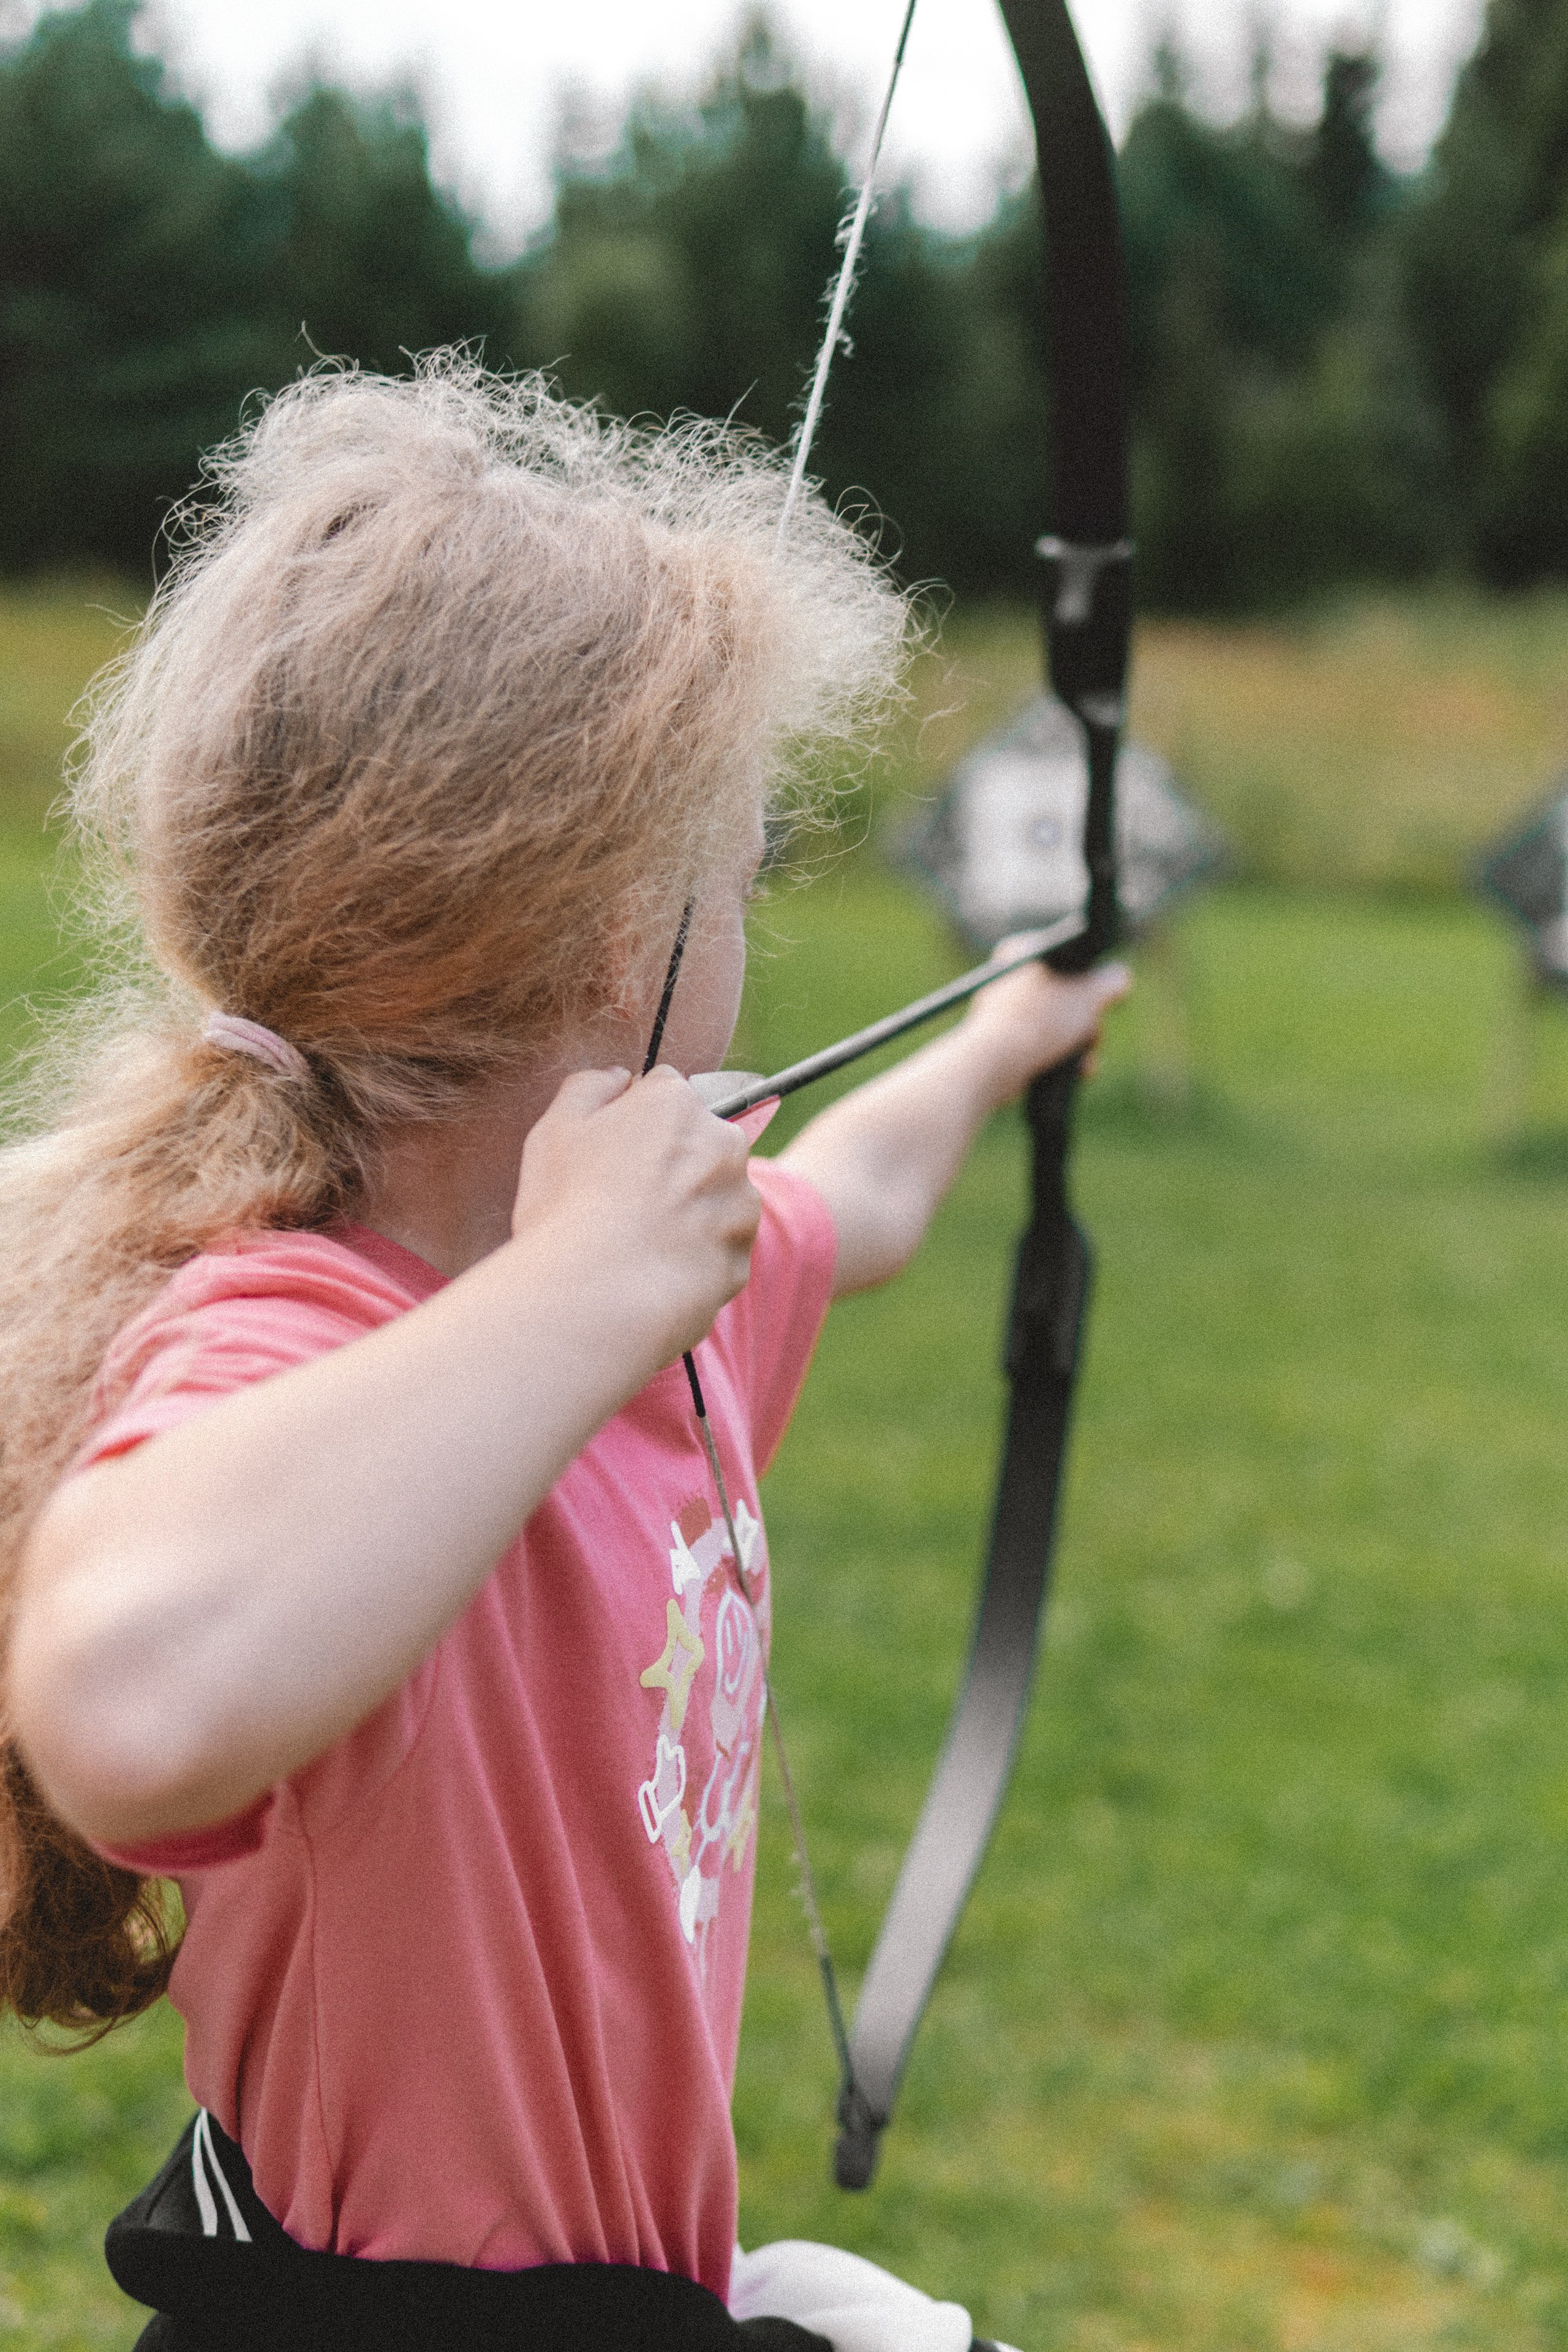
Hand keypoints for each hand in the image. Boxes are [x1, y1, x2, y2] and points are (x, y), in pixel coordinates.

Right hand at [510, 1065, 761, 1362]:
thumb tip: (619, 1077)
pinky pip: (715, 1250)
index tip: (611, 1152)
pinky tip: (651, 1272)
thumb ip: (589, 1087)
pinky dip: (691, 1259)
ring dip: (686, 1211)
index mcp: (677, 1103)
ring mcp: (739, 1203)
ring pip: (713, 1197)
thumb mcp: (555, 1130)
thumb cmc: (569, 1208)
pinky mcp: (740, 1258)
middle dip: (670, 1162)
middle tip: (621, 1202)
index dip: (634, 1119)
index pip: (664, 1090)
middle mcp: (723, 1144)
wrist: (599, 1297)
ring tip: (634, 1244)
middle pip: (698, 1142)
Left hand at [960, 942, 1131, 1107]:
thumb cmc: (1040, 1020)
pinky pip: (1040, 1042)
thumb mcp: (1089, 994)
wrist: (995, 1063)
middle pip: (1067, 993)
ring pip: (1057, 1021)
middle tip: (1091, 1032)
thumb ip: (1111, 981)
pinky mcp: (1001, 1040)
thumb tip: (1119, 978)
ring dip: (1080, 1042)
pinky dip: (1061, 1054)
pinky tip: (1077, 1069)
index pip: (1071, 959)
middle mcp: (1009, 976)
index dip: (1092, 982)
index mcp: (1023, 951)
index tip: (1100, 1000)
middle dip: (1089, 1020)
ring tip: (1084, 1059)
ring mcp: (1002, 1010)